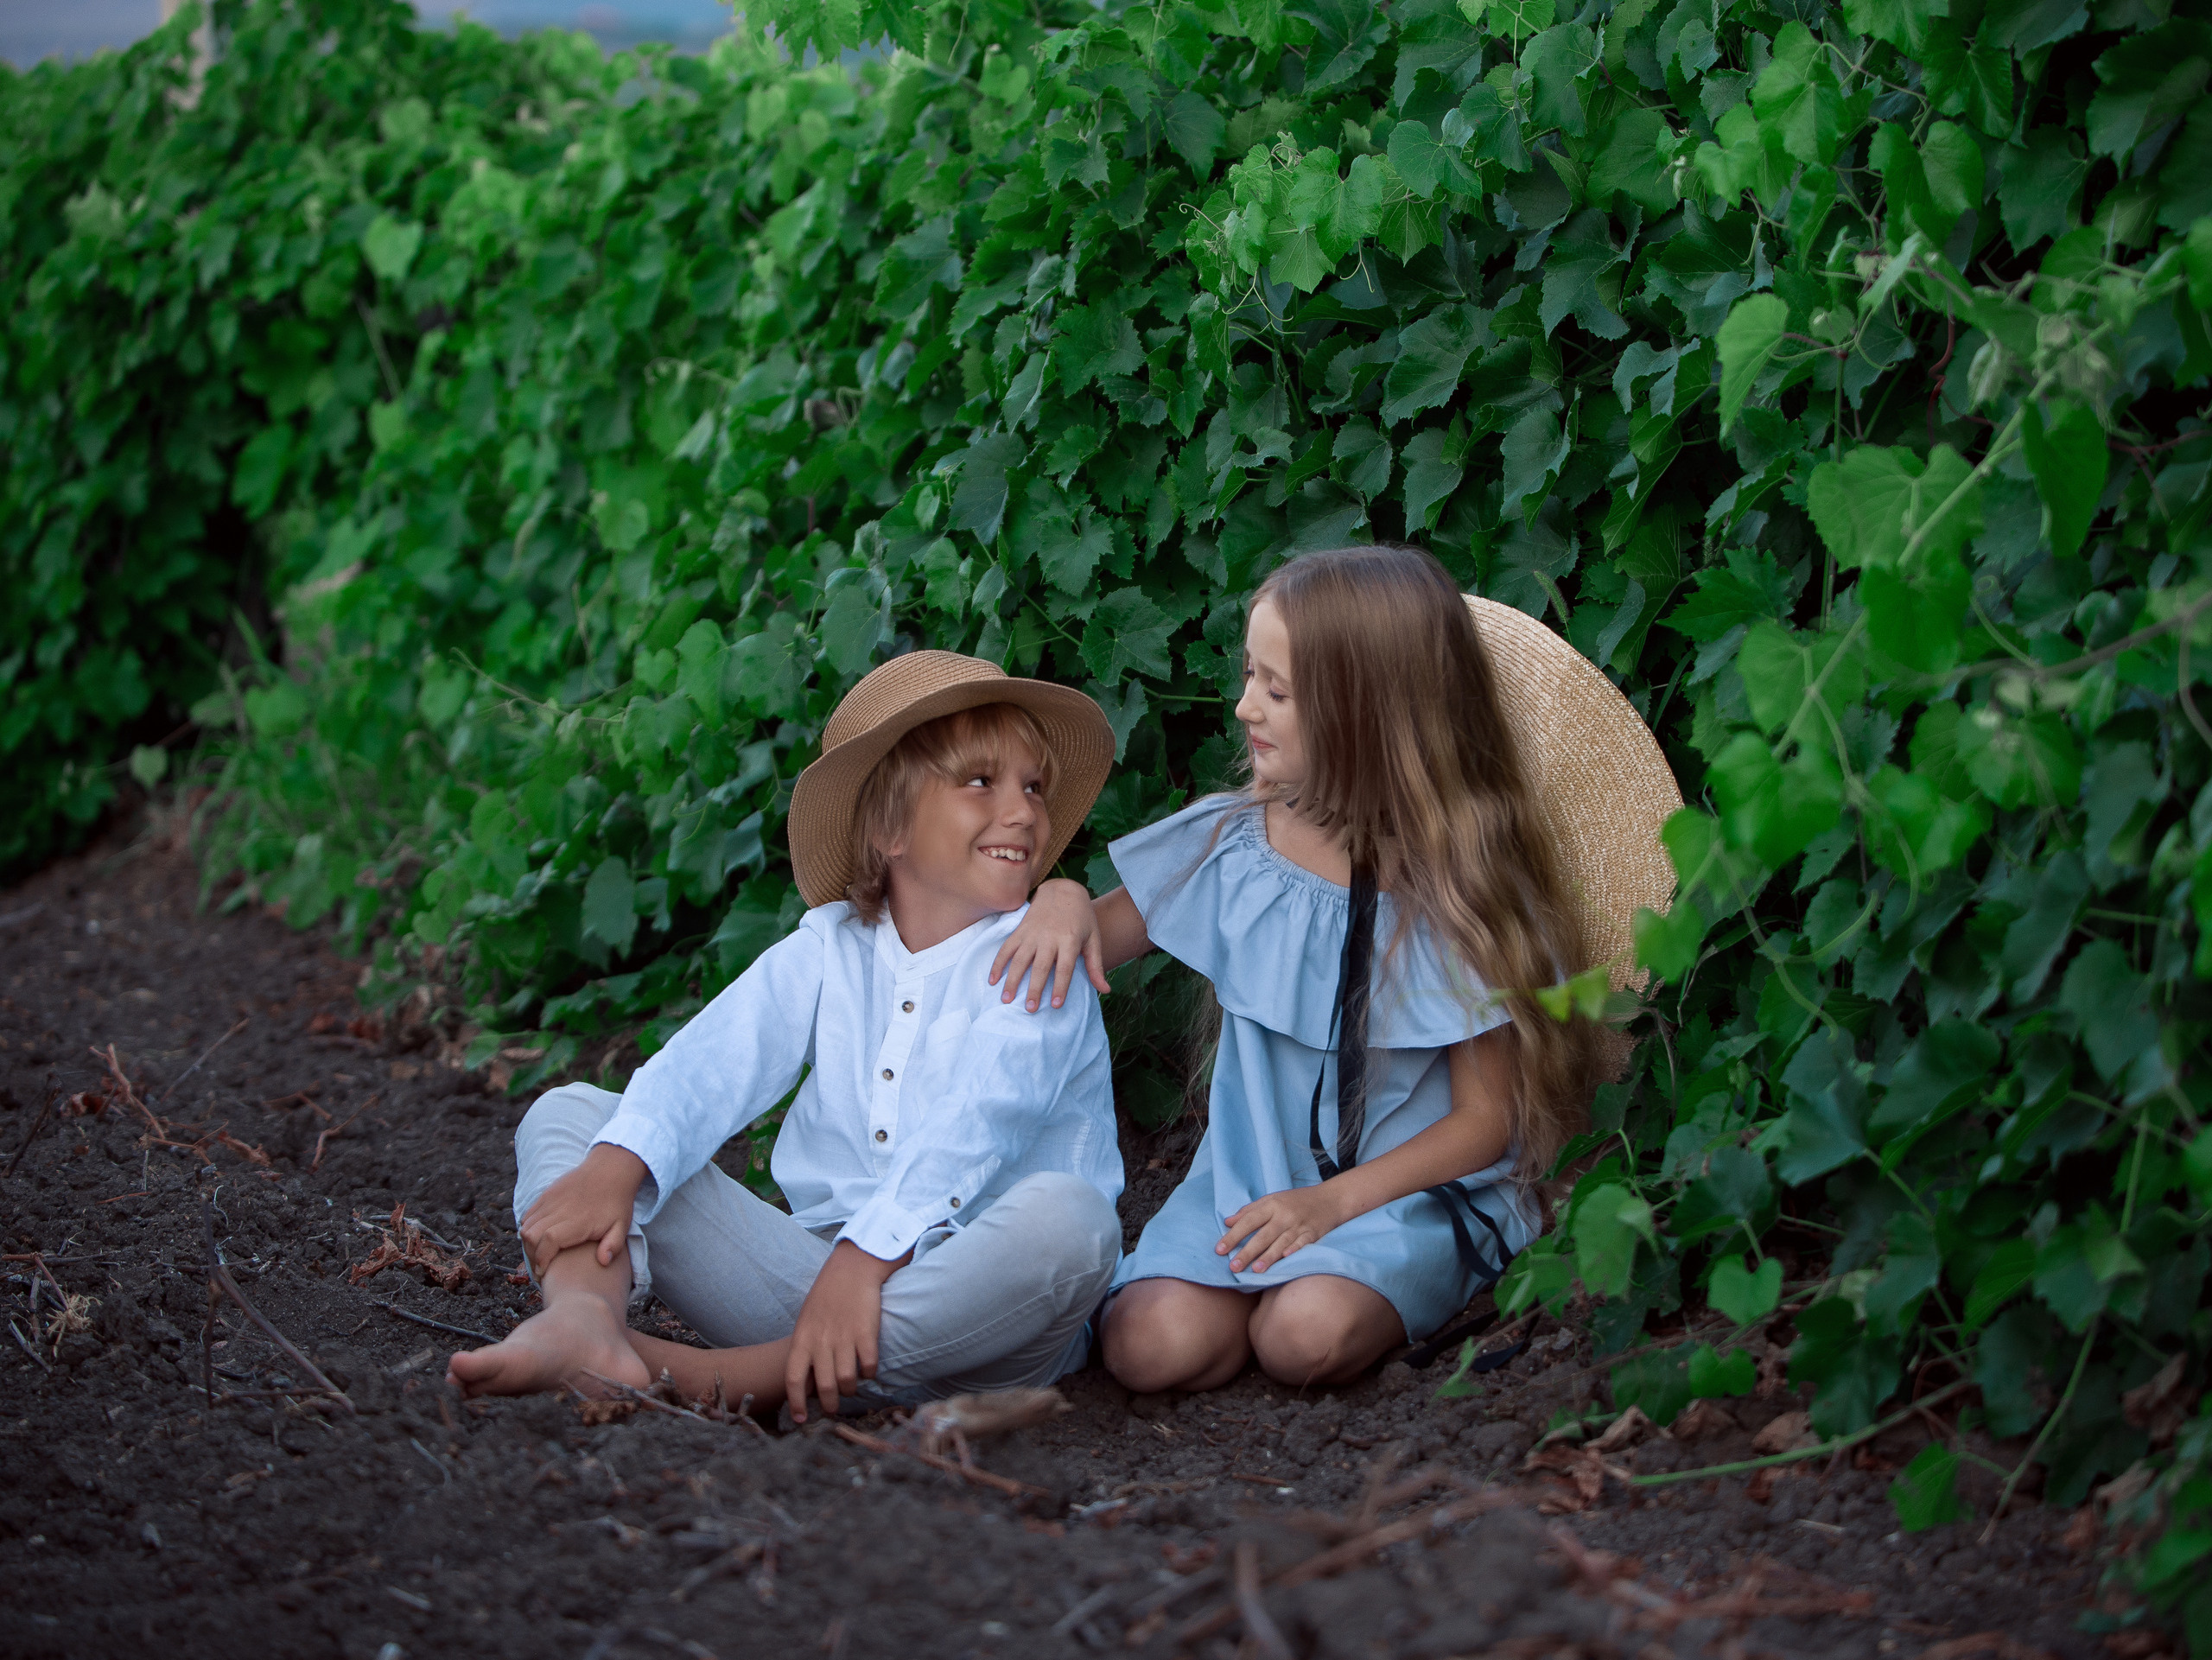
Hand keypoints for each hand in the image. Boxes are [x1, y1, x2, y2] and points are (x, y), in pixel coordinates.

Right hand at [517, 1144, 646, 1274]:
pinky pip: (528, 1214)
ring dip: (528, 1243)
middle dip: (532, 1256)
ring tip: (539, 1254)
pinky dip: (527, 1228)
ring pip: (526, 1225)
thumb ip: (613, 1245)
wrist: (610, 1168)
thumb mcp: (622, 1225)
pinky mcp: (546, 1194)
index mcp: (577, 1221)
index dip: (541, 1260)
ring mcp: (550, 1200)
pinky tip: (538, 1237)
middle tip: (540, 1267)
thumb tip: (603, 1262)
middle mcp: (559, 1210)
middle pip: (531, 1235)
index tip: (543, 1273)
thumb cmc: (617, 1201)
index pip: (548, 1241)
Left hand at [785, 1240, 902, 1421]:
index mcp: (802, 1339)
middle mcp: (822, 1342)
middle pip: (824, 1387)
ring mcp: (845, 1337)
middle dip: (829, 1405)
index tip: (800, 1419)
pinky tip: (868, 1370)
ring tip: (851, 1389)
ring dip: (850, 1391)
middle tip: (833, 1410)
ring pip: (846, 1381)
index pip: (794, 1379)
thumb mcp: (806, 1322)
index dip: (796, 1403)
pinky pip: (869, 1365)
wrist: (851, 1269)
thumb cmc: (826, 1296)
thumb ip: (805, 1349)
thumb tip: (805, 1381)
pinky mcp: (867, 1332)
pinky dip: (869, 1373)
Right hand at [988, 877, 1105, 1010]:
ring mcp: (1032, 933)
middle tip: (1029, 1009)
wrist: (1062, 890)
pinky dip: (998, 963)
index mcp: (1069, 940)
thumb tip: (1105, 990)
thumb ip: (1096, 966)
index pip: (1064, 968)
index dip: (1060, 987)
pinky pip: (1006, 948)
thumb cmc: (1082, 918)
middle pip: (1040, 966)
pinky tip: (992, 980)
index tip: (1055, 1005)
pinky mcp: (1020, 930)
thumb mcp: (1093, 939)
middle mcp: (1049, 937)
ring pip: (1020, 959)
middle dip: (1034, 988)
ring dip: (1012, 979)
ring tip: (1006, 999)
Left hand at [1217, 1185, 1347, 1273]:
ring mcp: (1299, 1225)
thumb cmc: (1296, 1201)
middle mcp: (1284, 1215)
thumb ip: (1249, 1211)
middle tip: (1233, 1267)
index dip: (1233, 1235)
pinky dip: (1294, 1250)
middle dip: (1247, 1252)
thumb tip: (1227, 1222)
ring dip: (1268, 1257)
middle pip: (1263, 1235)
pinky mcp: (1313, 1234)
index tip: (1219, 1250)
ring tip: (1255, 1270)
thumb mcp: (1272, 1199)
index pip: (1248, 1221)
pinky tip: (1285, 1258)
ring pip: (1281, 1242)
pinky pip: (1302, 1244)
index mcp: (1272, 1205)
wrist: (1330, 1199)